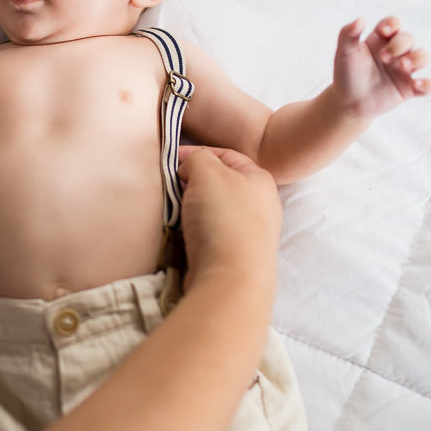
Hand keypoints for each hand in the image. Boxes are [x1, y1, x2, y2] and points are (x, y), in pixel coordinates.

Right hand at [177, 146, 281, 293]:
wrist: (232, 277)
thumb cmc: (224, 219)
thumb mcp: (207, 172)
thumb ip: (197, 158)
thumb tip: (191, 169)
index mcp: (260, 179)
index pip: (225, 155)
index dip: (196, 153)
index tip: (172, 160)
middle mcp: (260, 205)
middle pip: (219, 184)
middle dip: (192, 182)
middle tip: (170, 186)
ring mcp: (250, 232)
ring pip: (212, 210)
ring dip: (190, 208)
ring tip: (174, 210)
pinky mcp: (236, 255)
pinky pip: (210, 234)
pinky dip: (194, 229)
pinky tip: (182, 232)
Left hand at [332, 16, 430, 119]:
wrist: (348, 103)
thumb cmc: (346, 75)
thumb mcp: (344, 53)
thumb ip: (348, 34)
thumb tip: (360, 19)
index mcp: (380, 40)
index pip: (394, 24)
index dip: (393, 24)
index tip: (384, 32)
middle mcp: (395, 52)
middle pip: (408, 38)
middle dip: (399, 45)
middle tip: (383, 57)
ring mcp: (404, 70)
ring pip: (423, 57)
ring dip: (417, 58)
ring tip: (403, 65)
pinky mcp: (409, 88)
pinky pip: (428, 85)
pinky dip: (427, 84)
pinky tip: (416, 84)